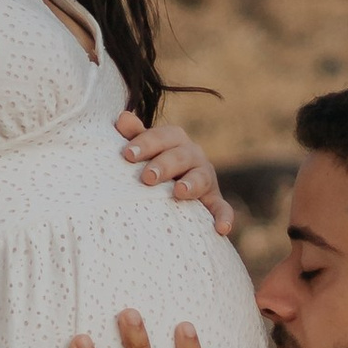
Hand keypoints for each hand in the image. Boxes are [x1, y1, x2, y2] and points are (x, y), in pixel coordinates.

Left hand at [115, 108, 233, 233]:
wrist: (172, 187)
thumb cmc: (151, 163)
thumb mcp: (143, 149)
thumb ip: (134, 135)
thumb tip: (123, 118)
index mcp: (174, 140)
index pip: (162, 137)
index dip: (145, 143)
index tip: (128, 154)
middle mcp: (193, 155)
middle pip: (180, 156)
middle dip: (164, 165)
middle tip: (147, 177)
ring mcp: (205, 178)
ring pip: (202, 177)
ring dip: (192, 184)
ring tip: (180, 192)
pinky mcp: (214, 201)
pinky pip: (222, 208)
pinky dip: (224, 217)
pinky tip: (221, 229)